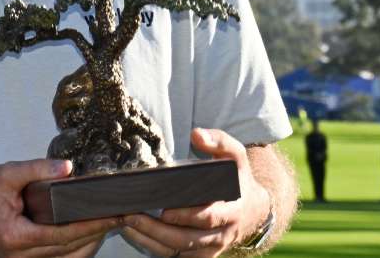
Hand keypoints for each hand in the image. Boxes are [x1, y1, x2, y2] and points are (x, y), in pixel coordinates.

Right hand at [0, 159, 119, 257]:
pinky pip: (58, 257)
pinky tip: (88, 231)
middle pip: (70, 251)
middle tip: (119, 216)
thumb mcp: (5, 174)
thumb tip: (68, 168)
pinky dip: (76, 246)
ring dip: (89, 243)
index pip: (63, 235)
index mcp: (16, 237)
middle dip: (97, 234)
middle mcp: (21, 256)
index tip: (113, 215)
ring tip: (108, 222)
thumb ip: (37, 169)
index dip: (91, 226)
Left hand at [120, 128, 270, 257]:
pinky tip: (135, 234)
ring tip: (126, 224)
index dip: (187, 216)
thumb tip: (196, 134)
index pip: (208, 218)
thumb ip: (219, 142)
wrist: (253, 210)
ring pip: (179, 250)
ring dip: (151, 240)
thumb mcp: (235, 156)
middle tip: (132, 216)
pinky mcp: (202, 254)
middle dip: (158, 230)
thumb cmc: (238, 179)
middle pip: (187, 239)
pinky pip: (177, 257)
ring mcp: (211, 247)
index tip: (164, 210)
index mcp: (232, 210)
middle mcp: (222, 233)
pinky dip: (155, 248)